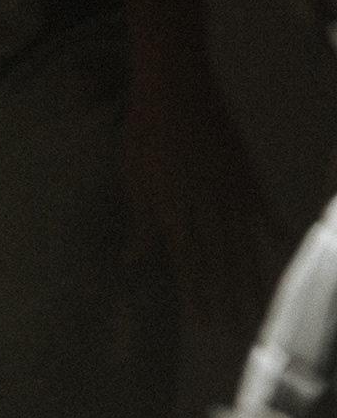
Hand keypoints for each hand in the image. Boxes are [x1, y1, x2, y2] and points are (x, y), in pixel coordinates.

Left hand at [124, 71, 285, 335]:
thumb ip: (140, 221)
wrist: (175, 86)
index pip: (187, 263)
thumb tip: (134, 259)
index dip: (196, 295)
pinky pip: (264, 210)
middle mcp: (205, 206)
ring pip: (243, 245)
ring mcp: (229, 191)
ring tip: (260, 308)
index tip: (204, 323)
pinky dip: (275, 231)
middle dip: (227, 298)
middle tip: (236, 331)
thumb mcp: (133, 176)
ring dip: (251, 277)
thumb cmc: (144, 131)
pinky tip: (285, 252)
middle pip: (219, 263)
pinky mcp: (245, 173)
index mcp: (172, 209)